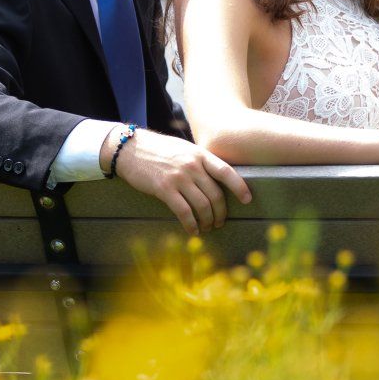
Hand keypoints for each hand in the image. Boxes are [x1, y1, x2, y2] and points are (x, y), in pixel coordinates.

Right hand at [107, 129, 251, 233]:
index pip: (226, 171)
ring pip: (202, 206)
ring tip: (207, 228)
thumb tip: (217, 179)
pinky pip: (184, 212)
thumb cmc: (159, 150)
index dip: (239, 187)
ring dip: (207, 221)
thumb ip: (200, 161)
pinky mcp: (164, 189)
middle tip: (220, 222)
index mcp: (200, 154)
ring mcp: (179, 177)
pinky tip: (193, 230)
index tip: (247, 200)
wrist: (131, 149)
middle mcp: (192, 165)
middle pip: (215, 194)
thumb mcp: (184, 149)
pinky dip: (191, 224)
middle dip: (221, 213)